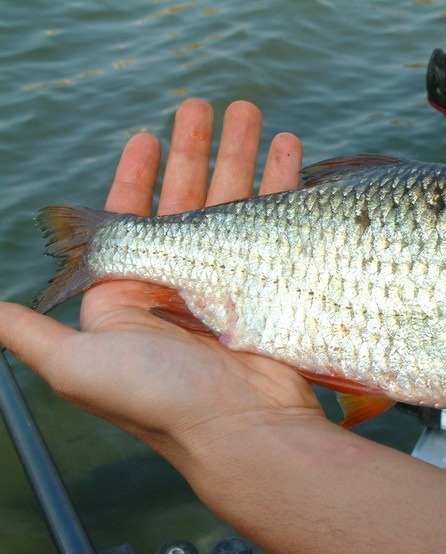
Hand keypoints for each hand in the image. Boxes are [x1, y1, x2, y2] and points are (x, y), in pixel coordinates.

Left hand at [0, 99, 320, 457]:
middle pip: (188, 200)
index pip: (131, 220)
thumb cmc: (158, 398)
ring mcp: (232, 283)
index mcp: (133, 295)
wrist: (242, 430)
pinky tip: (289, 152)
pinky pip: (277, 225)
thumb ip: (30, 332)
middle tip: (207, 105)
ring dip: (242, 156)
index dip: (136, 176)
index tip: (146, 136)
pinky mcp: (273, 284)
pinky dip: (282, 187)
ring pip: (235, 204)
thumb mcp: (77, 365)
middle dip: (196, 150)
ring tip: (249, 112)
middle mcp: (181, 284)